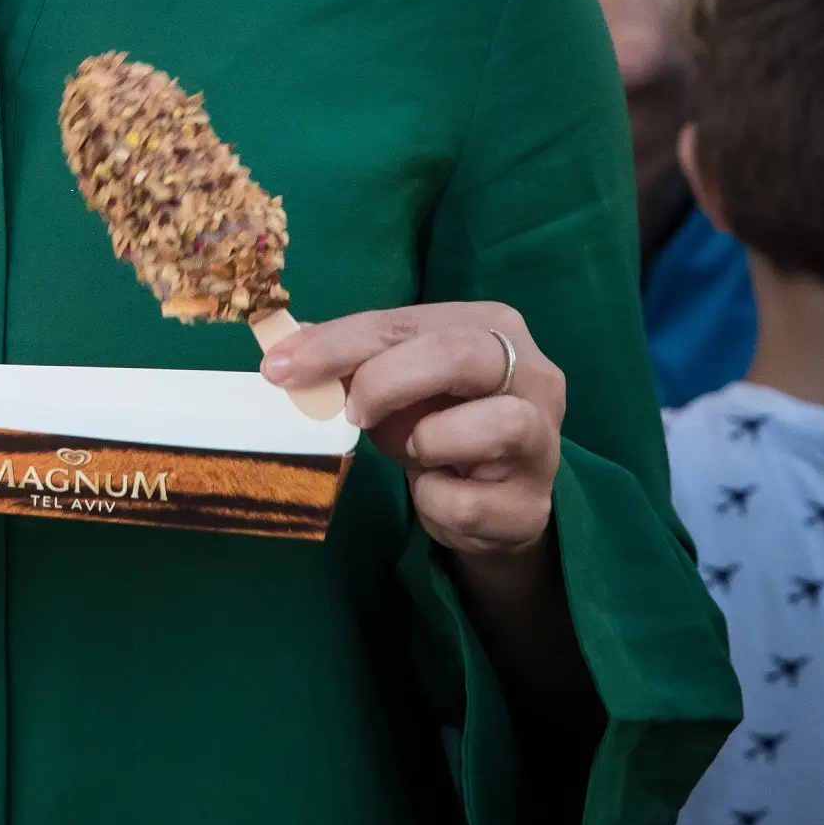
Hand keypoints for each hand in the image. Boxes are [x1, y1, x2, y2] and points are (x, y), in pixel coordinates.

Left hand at [262, 300, 563, 562]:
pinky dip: (433, 502)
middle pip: (456, 354)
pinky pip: (464, 502)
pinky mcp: (533, 503)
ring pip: (486, 426)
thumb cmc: (442, 424)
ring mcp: (544, 439)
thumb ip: (355, 362)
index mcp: (493, 326)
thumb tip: (287, 349)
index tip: (280, 368)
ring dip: (425, 444)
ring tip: (418, 453)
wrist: (494, 503)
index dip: (338, 343)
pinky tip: (440, 494)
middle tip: (350, 413)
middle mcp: (532, 372)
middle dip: (386, 381)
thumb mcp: (400, 383)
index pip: (406, 321)